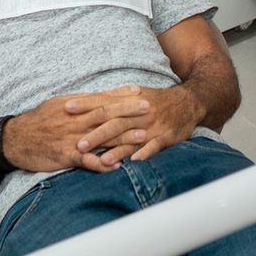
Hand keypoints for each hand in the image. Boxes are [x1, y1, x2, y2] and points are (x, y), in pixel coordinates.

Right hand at [3, 87, 149, 172]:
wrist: (13, 139)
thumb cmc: (37, 122)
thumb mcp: (57, 105)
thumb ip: (80, 103)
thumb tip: (99, 97)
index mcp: (74, 105)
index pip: (102, 98)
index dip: (122, 94)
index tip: (140, 91)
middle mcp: (75, 119)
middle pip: (106, 113)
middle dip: (129, 110)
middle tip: (149, 107)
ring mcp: (71, 138)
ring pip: (102, 136)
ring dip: (123, 136)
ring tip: (143, 136)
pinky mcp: (65, 155)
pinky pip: (86, 160)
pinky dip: (101, 164)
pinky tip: (117, 167)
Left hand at [76, 86, 202, 166]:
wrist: (189, 102)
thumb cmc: (156, 100)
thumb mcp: (135, 94)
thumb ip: (112, 98)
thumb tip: (87, 99)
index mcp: (129, 100)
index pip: (103, 102)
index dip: (85, 105)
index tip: (66, 108)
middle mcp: (138, 113)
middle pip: (114, 122)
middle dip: (96, 133)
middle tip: (78, 144)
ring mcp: (152, 126)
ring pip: (132, 137)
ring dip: (117, 149)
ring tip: (101, 159)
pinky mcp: (165, 137)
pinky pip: (154, 147)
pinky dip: (145, 153)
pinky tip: (135, 161)